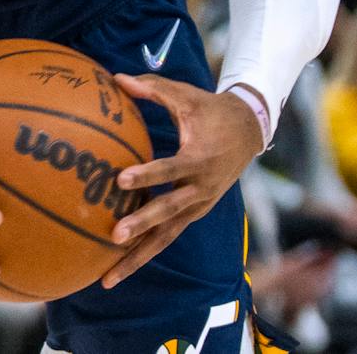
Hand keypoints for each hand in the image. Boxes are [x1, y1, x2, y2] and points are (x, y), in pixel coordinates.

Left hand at [103, 75, 262, 288]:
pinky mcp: (194, 214)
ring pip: (166, 237)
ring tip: (108, 278)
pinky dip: (146, 252)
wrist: (248, 132)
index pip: (169, 169)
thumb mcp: (185, 97)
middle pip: (168, 213)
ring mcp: (198, 206)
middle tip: (113, 236)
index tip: (121, 180)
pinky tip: (120, 267)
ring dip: (138, 257)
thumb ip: (152, 88)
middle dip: (141, 226)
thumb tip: (116, 78)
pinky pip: (168, 236)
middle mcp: (200, 189)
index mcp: (199, 159)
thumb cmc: (211, 110)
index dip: (147, 174)